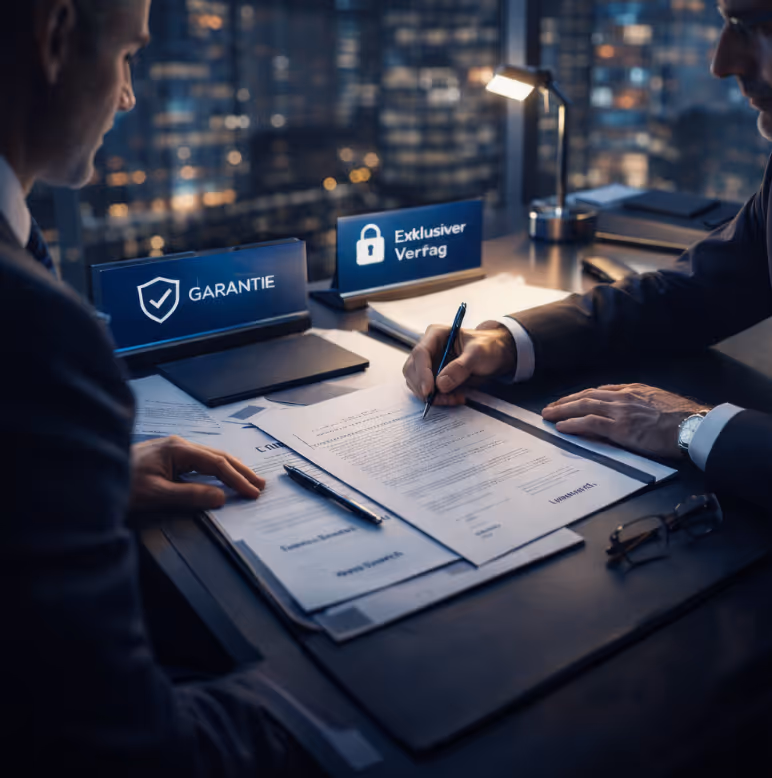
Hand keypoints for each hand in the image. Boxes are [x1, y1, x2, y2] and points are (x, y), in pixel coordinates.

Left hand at [130, 436, 265, 511]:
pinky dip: (217, 472)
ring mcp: (174, 450)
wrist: (91, 480)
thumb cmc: (120, 485)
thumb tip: (220, 497)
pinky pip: (201, 463)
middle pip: (218, 457)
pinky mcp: (169, 458)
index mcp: (178, 449)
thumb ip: (190, 496)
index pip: (216, 464)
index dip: (237, 479)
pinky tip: (224, 479)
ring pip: (211, 458)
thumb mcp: (155, 495)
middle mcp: (179, 445)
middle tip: (261, 485)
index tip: (252, 493)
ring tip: (249, 482)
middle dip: (241, 471)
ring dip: (231, 470)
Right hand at [403, 321, 516, 405]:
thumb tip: (441, 384)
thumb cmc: (488, 347)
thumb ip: (460, 367)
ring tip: (454, 398)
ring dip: (431, 396)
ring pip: (417, 383)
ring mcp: (429, 364)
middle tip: (440, 399)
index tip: (429, 390)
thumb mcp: (478, 353)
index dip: (422, 373)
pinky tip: (454, 398)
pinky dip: (438, 398)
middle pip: (413, 370)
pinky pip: (427, 391)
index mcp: (436, 334)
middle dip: (424, 387)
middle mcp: (428, 348)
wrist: (496, 355)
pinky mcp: (433, 377)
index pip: (420, 353)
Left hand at [541, 383, 708, 458]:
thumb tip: (631, 413)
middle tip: (550, 407)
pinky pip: (589, 423)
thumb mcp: (659, 402)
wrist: (694, 425)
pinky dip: (573, 424)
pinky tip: (561, 427)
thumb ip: (641, 404)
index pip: (601, 391)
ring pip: (583, 406)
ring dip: (562, 410)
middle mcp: (623, 397)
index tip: (570, 400)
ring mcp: (620, 411)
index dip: (582, 396)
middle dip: (566, 401)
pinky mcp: (620, 428)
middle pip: (587, 396)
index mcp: (634, 390)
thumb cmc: (683, 418)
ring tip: (548, 415)